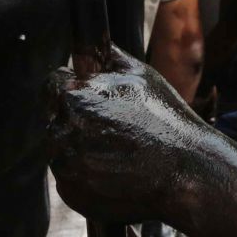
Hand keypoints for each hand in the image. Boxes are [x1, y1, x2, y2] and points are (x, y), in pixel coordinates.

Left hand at [48, 48, 198, 223]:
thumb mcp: (141, 75)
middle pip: (56, 117)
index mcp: (73, 98)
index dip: (72, 86)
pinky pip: (71, 177)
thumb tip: (96, 42)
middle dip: (78, 117)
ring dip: (81, 146)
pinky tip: (115, 170)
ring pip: (63, 148)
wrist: (183, 170)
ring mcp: (65, 168)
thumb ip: (110, 56)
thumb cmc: (164, 119)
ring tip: (118, 149)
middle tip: (113, 124)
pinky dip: (86, 174)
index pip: (53, 84)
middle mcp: (61, 133)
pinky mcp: (72, 194)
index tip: (90, 94)